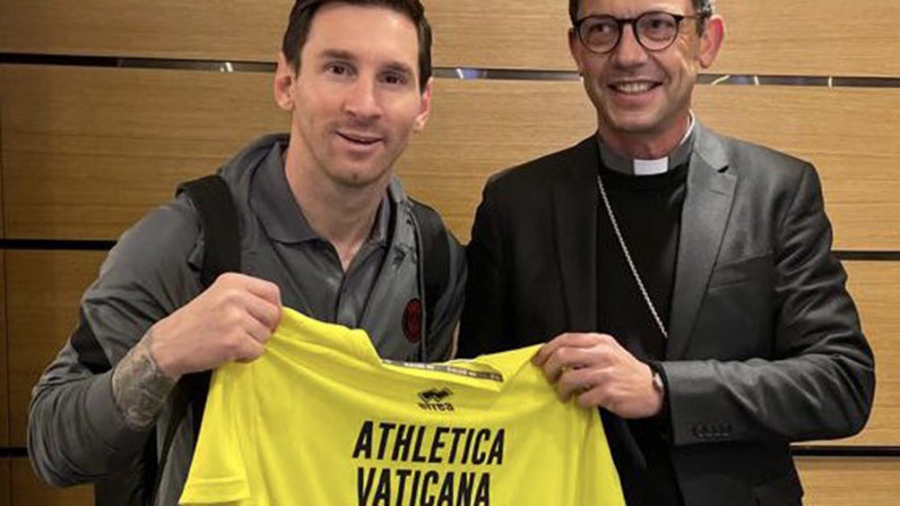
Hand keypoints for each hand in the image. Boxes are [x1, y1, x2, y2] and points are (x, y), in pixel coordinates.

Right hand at [150, 273, 281, 378]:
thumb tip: (274, 310)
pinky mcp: (234, 340)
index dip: (274, 307)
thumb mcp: (218, 296)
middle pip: (273, 314)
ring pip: (266, 335)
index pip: (272, 291)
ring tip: (231, 341)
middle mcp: (235, 297)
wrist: (167, 344)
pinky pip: (258, 351)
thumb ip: (245, 297)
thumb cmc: (192, 323)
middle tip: (246, 333)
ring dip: (253, 343)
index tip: (266, 318)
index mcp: (232, 282)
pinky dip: (247, 356)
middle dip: (265, 328)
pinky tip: (230, 351)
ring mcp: (235, 318)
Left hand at [532, 332, 662, 418]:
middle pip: (562, 356)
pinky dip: (578, 402)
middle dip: (549, 369)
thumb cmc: (626, 371)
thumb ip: (585, 349)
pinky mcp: (609, 392)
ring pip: (569, 378)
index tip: (538, 360)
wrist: (652, 388)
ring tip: (564, 394)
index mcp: (600, 341)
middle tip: (549, 378)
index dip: (546, 349)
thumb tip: (555, 355)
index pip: (565, 338)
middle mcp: (602, 354)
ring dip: (561, 389)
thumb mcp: (608, 351)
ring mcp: (606, 373)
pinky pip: (583, 397)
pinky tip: (582, 401)